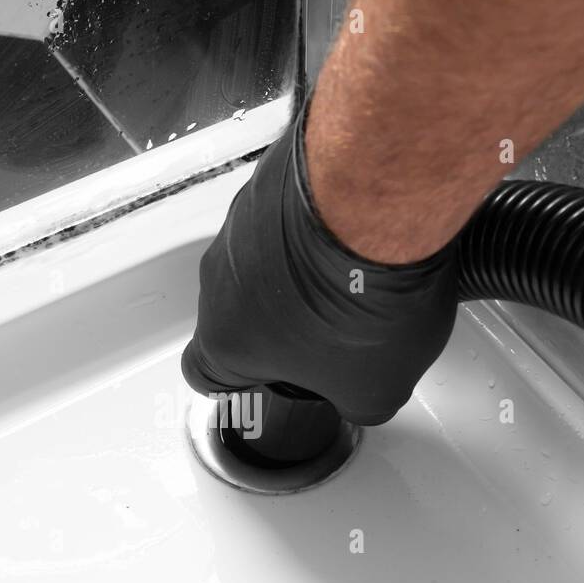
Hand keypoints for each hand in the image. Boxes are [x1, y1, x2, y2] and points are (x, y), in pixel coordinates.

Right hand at [181, 106, 458, 426]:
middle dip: (283, 320)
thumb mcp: (375, 388)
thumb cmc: (359, 297)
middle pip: (240, 311)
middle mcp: (220, 278)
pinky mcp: (273, 179)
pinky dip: (322, 222)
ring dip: (302, 268)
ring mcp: (243, 221)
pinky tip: (365, 233)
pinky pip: (291, 211)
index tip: (264, 380)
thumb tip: (364, 396)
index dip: (238, 382)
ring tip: (359, 275)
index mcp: (226, 341)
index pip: (204, 374)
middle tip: (333, 328)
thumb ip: (357, 403)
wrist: (378, 203)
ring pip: (264, 258)